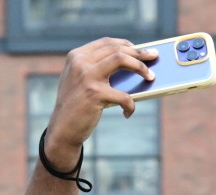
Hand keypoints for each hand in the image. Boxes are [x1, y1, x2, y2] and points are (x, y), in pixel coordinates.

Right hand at [43, 39, 158, 164]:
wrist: (62, 130)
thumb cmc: (77, 107)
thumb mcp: (81, 82)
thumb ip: (97, 70)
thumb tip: (132, 65)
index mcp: (76, 56)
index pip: (106, 42)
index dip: (127, 44)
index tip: (141, 50)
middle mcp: (80, 62)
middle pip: (116, 49)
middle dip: (139, 53)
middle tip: (154, 58)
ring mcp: (87, 76)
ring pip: (121, 59)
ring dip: (141, 67)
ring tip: (151, 77)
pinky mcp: (94, 93)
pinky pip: (123, 95)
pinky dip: (130, 105)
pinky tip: (128, 112)